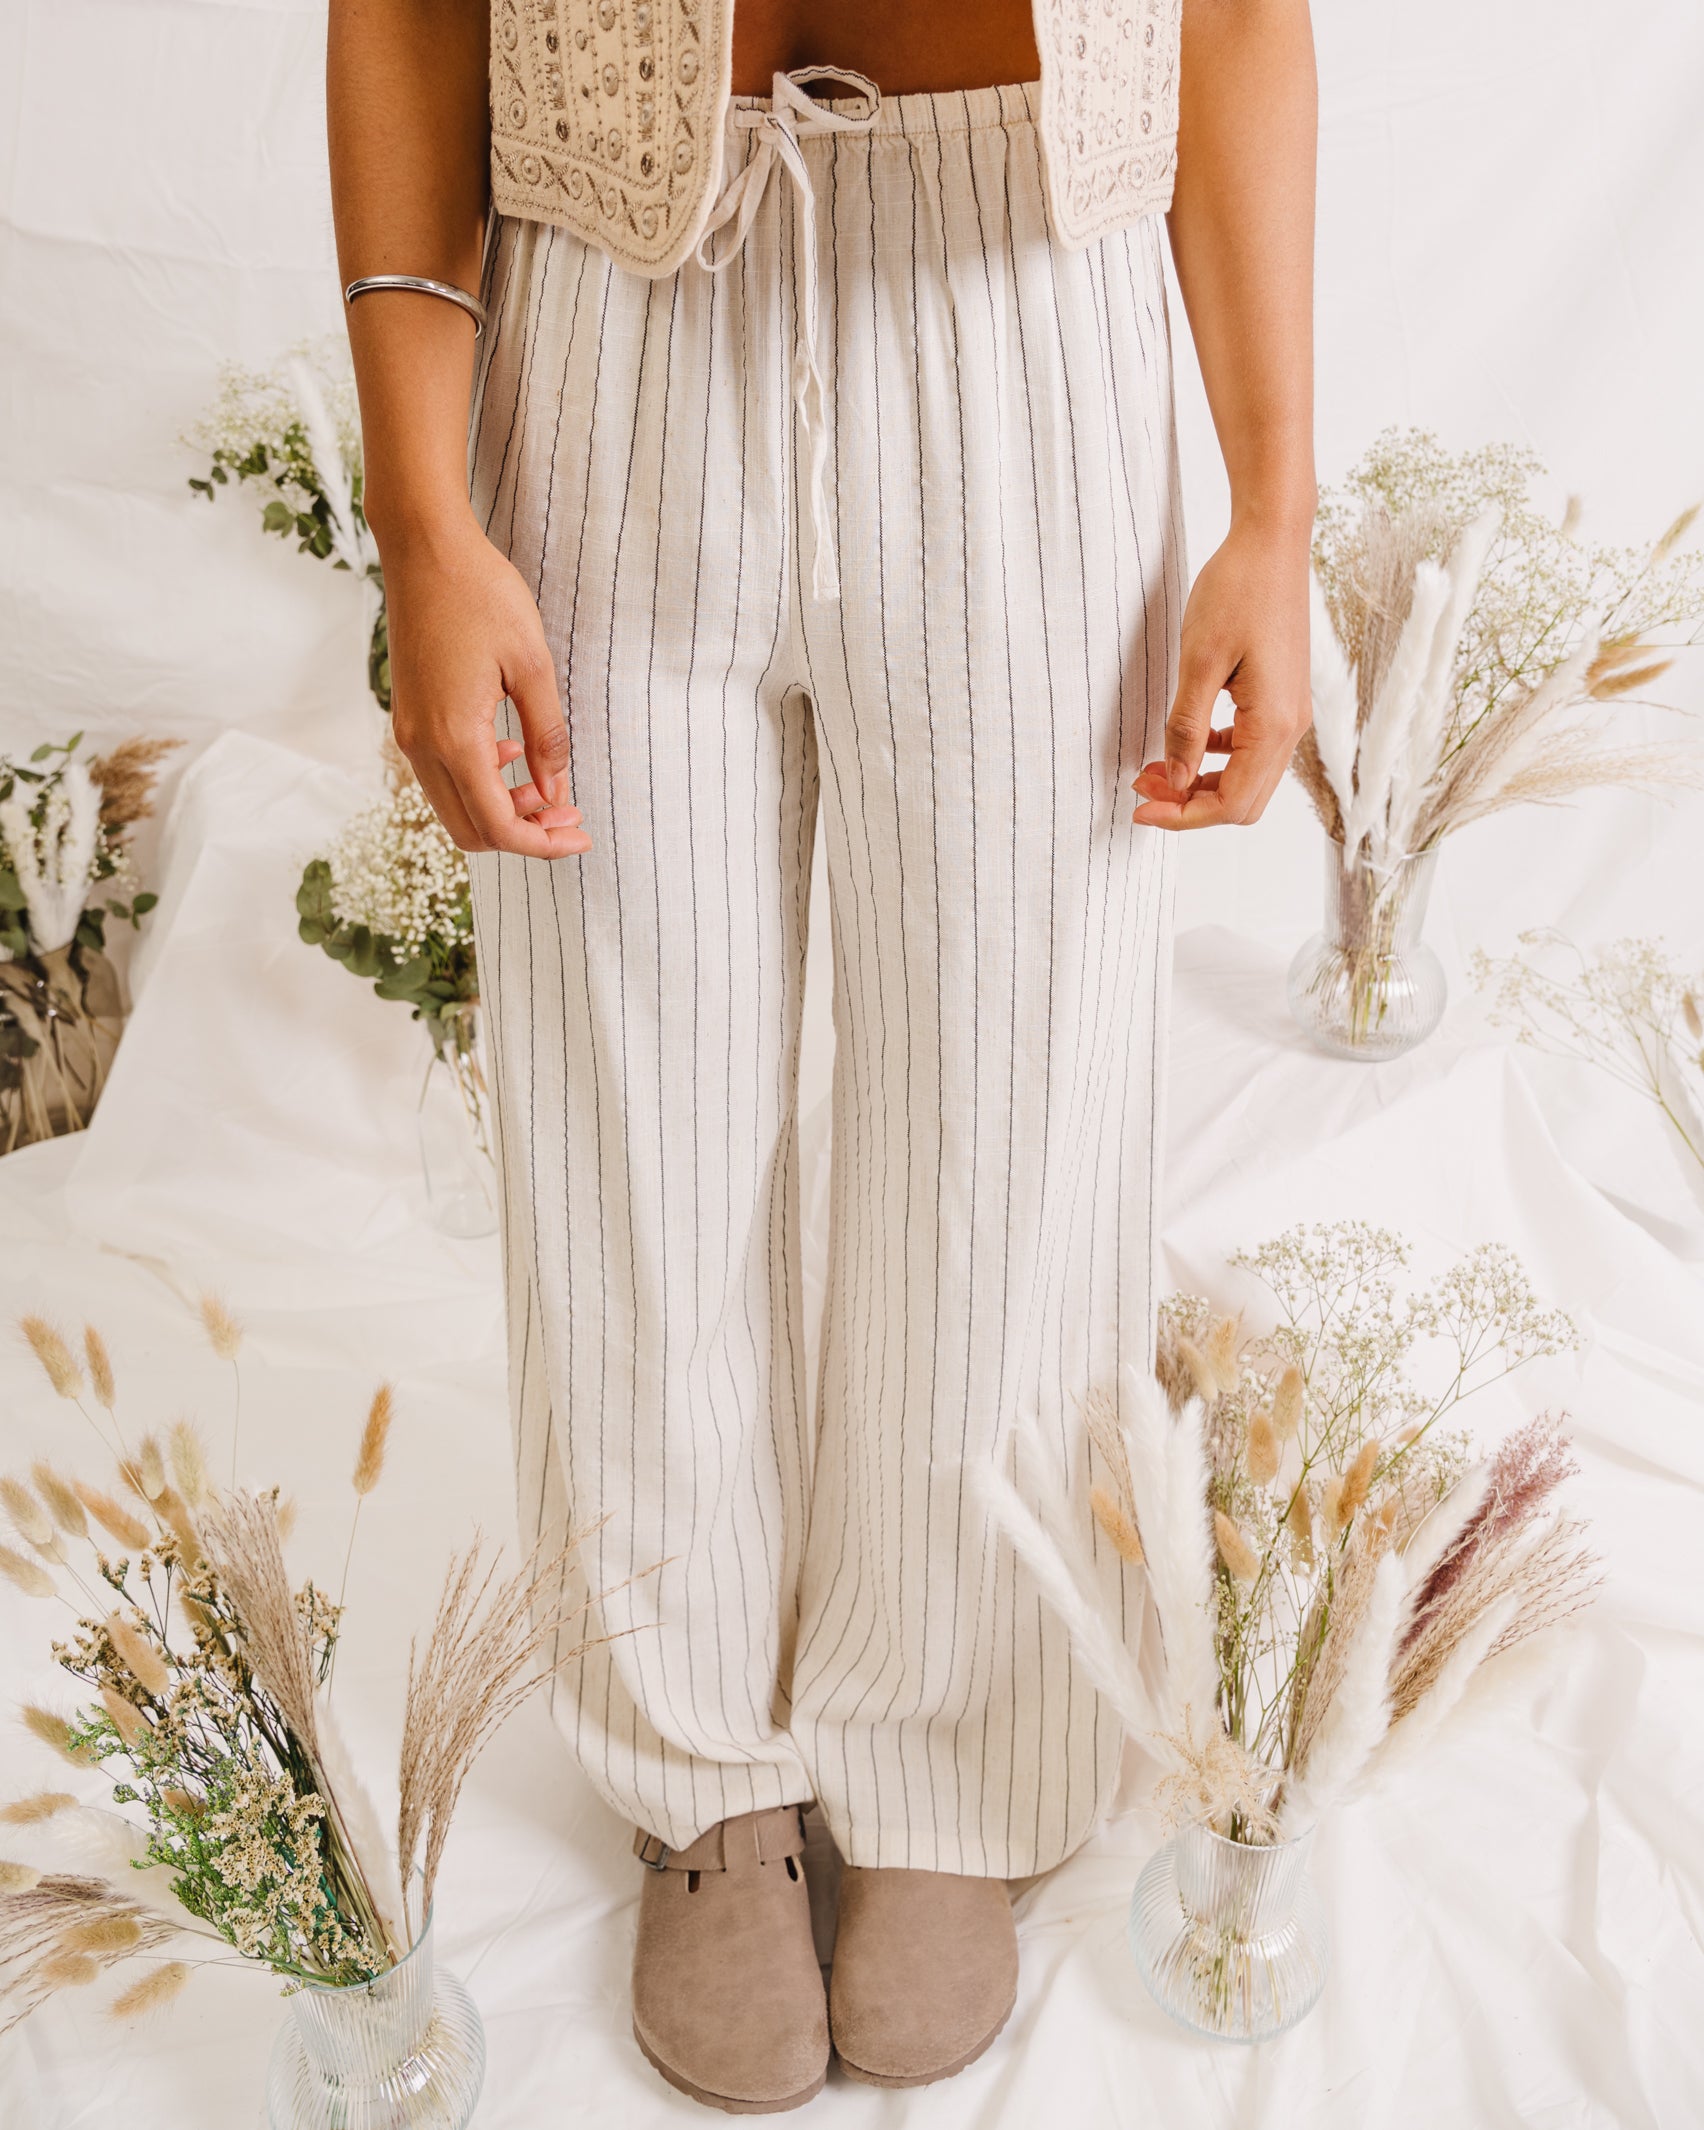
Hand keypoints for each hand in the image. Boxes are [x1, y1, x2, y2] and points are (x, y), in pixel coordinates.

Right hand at [383, 512, 589, 857]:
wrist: (424, 548)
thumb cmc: (482, 594)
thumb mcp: (533, 664)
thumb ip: (547, 736)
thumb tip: (556, 792)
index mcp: (453, 737)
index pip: (497, 825)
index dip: (542, 844)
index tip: (581, 835)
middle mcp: (421, 744)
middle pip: (471, 831)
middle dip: (523, 834)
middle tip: (569, 814)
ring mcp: (408, 732)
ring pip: (455, 807)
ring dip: (501, 809)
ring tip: (547, 785)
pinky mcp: (408, 716)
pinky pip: (443, 776)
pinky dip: (480, 783)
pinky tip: (512, 751)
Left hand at [1132, 517, 1311, 830]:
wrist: (1270, 543)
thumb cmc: (1236, 591)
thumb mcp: (1198, 661)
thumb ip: (1186, 728)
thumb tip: (1174, 778)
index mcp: (1273, 724)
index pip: (1230, 803)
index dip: (1183, 815)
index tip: (1140, 808)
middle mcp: (1291, 727)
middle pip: (1243, 802)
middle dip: (1190, 805)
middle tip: (1143, 787)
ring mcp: (1290, 713)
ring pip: (1248, 780)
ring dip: (1201, 783)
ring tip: (1155, 768)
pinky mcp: (1282, 698)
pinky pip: (1251, 751)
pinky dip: (1216, 759)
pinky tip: (1186, 740)